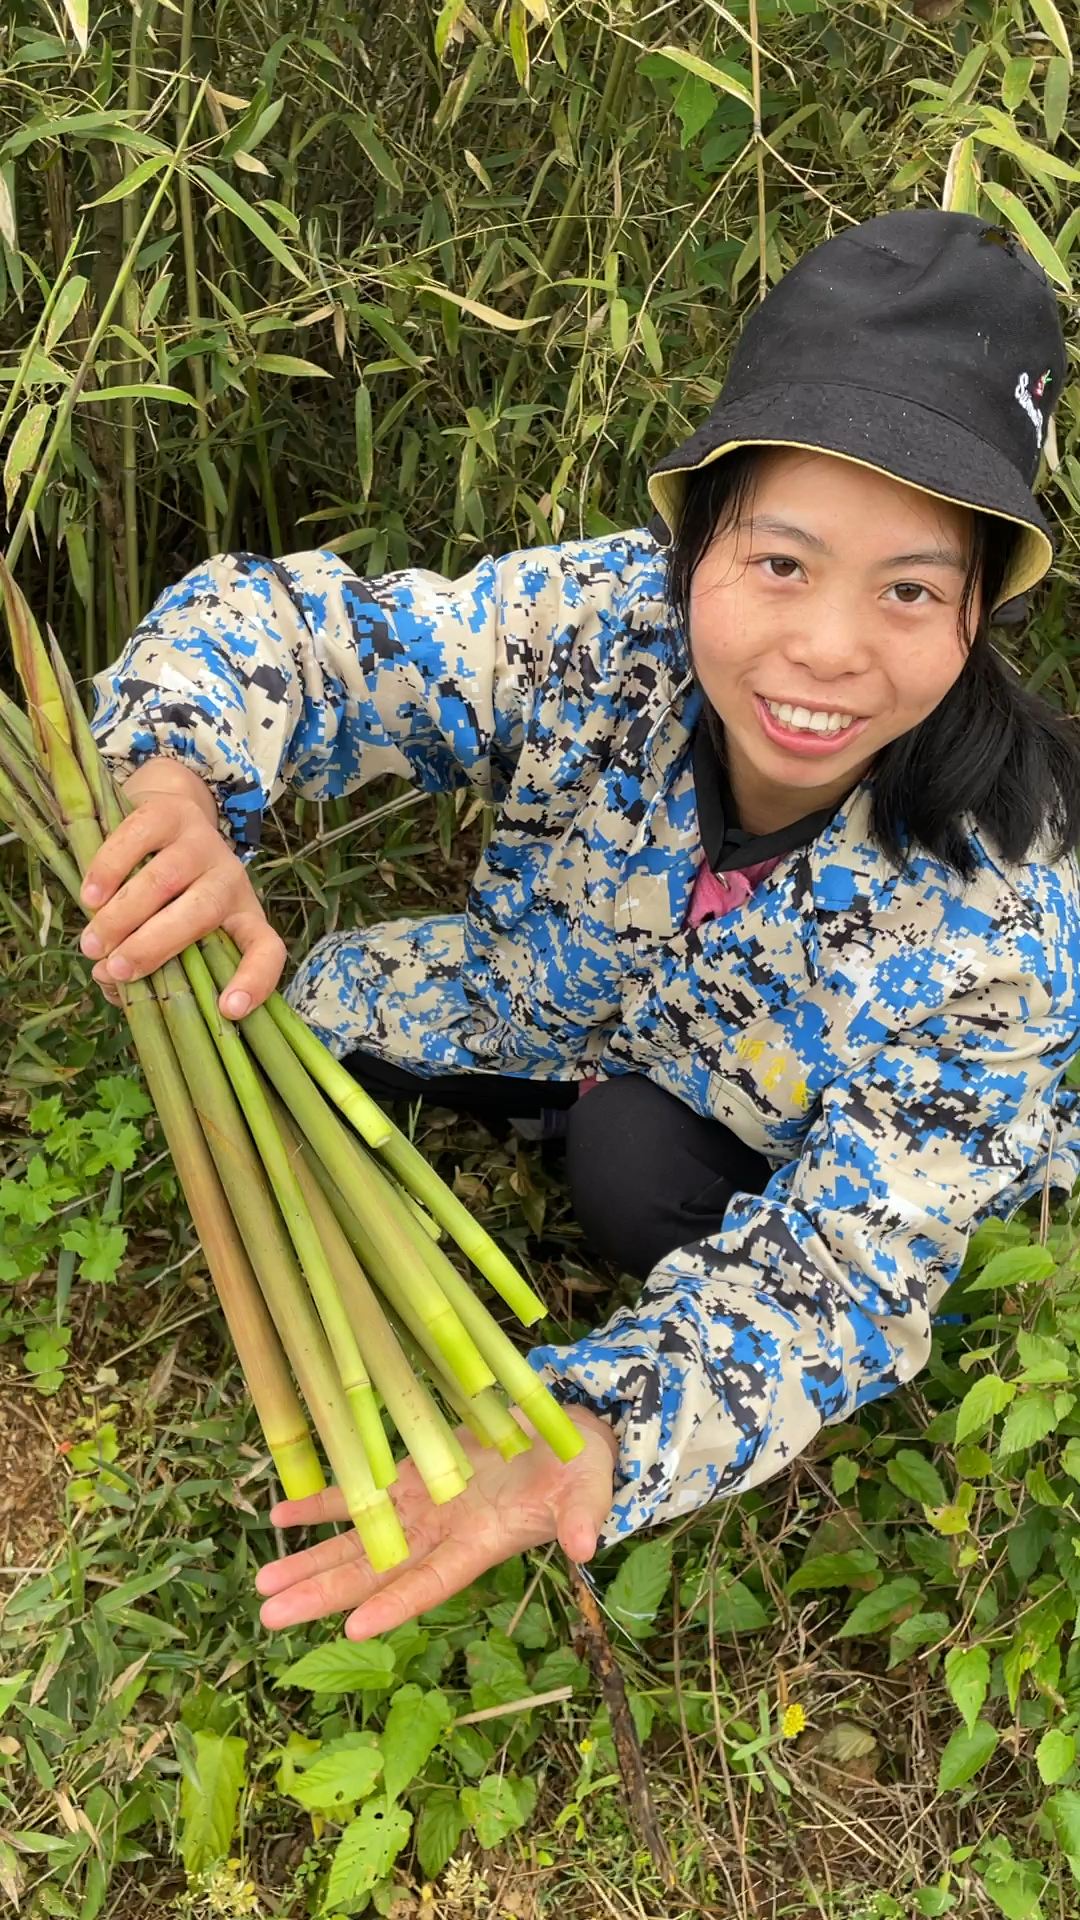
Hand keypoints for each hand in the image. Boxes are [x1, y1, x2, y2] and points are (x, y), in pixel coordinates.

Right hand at [79, 760, 285, 1015]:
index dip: (255, 980)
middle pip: (203, 912)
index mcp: (243, 916)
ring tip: (92, 944)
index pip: (267, 949)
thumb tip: (110, 984)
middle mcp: (231, 879)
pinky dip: (111, 871)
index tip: (228, 1009)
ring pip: (165, 880)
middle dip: (155, 945)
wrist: (167, 814)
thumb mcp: (172, 929)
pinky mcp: (169, 813)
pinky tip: (90, 898)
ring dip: (124, 915)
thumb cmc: (170, 894)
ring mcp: (202, 843)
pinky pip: (137, 840)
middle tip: (115, 970)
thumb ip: (148, 963)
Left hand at [255, 1406, 617, 1639]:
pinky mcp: (414, 1476)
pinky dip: (319, 1506)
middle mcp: (441, 1535)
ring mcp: (422, 1508)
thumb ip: (582, 1516)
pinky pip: (358, 1494)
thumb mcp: (588, 1490)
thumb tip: (586, 1544)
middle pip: (374, 1572)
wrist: (568, 1439)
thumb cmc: (582, 1469)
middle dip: (322, 1594)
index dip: (394, 1605)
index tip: (352, 1629)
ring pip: (357, 1541)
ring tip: (262, 1585)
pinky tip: (280, 1518)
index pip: (430, 1583)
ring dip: (310, 1560)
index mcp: (480, 1544)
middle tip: (268, 1616)